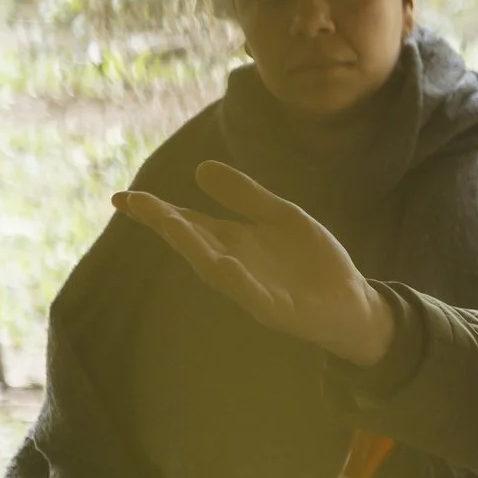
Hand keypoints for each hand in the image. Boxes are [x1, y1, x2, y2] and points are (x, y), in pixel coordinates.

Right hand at [114, 159, 395, 364]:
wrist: (354, 302)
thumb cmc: (313, 262)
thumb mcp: (279, 217)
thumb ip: (245, 196)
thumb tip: (200, 168)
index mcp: (233, 242)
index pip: (187, 223)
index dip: (156, 210)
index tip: (123, 197)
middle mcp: (234, 265)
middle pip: (193, 242)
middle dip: (165, 223)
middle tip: (136, 204)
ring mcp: (253, 289)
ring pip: (215, 268)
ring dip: (192, 246)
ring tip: (170, 223)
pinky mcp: (278, 310)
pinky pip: (253, 294)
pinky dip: (237, 280)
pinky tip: (224, 263)